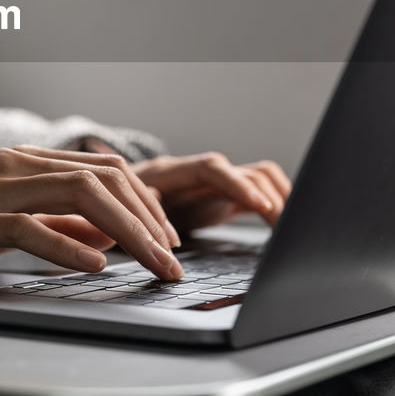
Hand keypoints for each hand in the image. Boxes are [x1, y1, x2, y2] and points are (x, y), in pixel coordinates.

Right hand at [0, 146, 184, 279]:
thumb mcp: (2, 220)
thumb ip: (53, 224)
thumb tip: (105, 238)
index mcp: (25, 161)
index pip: (105, 170)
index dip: (145, 202)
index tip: (167, 238)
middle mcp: (16, 165)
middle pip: (104, 179)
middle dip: (150, 219)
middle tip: (173, 259)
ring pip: (80, 195)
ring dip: (127, 232)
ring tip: (153, 263)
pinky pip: (29, 227)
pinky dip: (68, 246)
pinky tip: (96, 265)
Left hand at [82, 140, 291, 235]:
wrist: (102, 199)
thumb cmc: (103, 205)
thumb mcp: (108, 210)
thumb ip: (128, 211)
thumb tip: (142, 214)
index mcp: (166, 172)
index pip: (210, 168)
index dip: (236, 184)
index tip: (258, 205)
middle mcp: (192, 174)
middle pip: (241, 171)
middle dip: (266, 196)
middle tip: (286, 226)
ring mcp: (207, 185)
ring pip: (254, 178)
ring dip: (275, 197)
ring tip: (292, 227)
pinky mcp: (217, 199)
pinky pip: (253, 194)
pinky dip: (272, 205)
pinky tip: (284, 225)